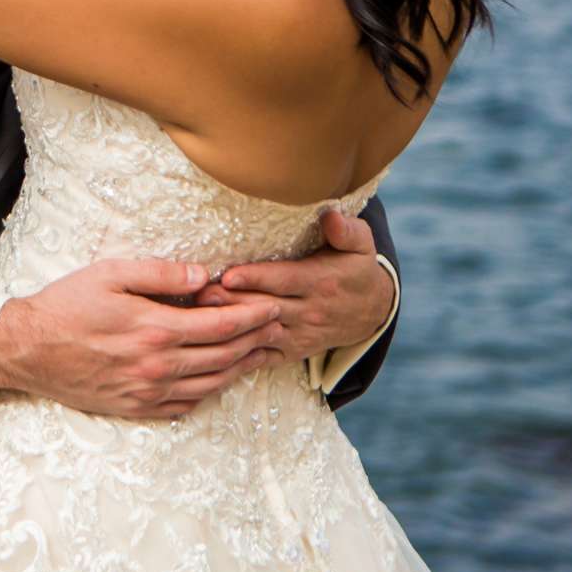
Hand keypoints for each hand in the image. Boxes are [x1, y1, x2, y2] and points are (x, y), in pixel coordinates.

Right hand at [0, 258, 280, 419]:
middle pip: (224, 357)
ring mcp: (149, 392)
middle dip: (256, 340)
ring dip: (241, 368)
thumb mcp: (110, 273)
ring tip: (260, 353)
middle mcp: (158, 367)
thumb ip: (161, 274)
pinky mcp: (137, 408)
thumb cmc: (67, 305)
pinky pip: (186, 406)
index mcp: (156, 330)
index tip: (274, 305)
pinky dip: (210, 392)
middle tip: (279, 327)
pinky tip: (218, 379)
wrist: (28, 349)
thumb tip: (204, 277)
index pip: (222, 326)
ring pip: (211, 384)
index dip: (253, 316)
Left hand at [191, 209, 391, 374]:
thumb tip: (330, 215)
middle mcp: (309, 310)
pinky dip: (240, 355)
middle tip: (199, 294)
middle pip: (264, 307)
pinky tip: (213, 348)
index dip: (254, 278)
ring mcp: (300, 334)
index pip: (283, 280)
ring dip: (230, 327)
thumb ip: (346, 230)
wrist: (372, 311)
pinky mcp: (292, 350)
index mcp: (320, 281)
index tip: (228, 274)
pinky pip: (264, 355)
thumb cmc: (356, 269)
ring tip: (198, 318)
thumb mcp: (361, 245)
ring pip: (259, 332)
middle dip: (231, 301)